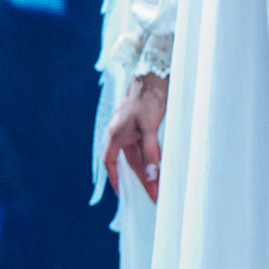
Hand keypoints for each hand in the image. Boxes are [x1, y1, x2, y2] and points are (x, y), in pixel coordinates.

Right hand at [103, 72, 167, 200]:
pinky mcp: (140, 122)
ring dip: (147, 168)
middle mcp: (120, 133)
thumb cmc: (149, 98)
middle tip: (154, 195)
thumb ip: (151, 151)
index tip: (121, 194)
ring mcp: (129, 127)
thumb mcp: (150, 126)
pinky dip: (149, 155)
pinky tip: (157, 160)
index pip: (110, 162)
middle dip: (140, 178)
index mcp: (116, 135)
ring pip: (137, 153)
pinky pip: (142, 144)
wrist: (153, 74)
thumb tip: (152, 175)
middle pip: (128, 161)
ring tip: (159, 183)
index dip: (114, 178)